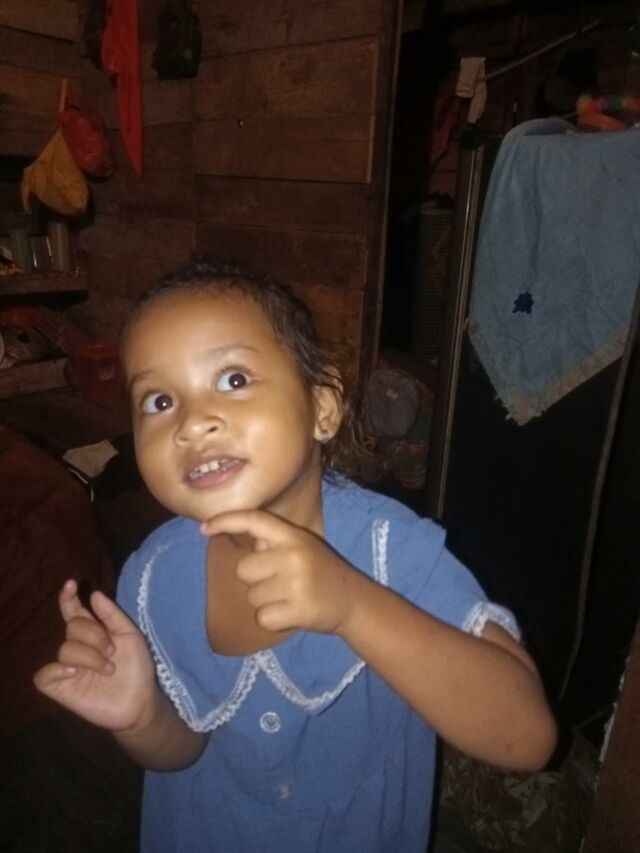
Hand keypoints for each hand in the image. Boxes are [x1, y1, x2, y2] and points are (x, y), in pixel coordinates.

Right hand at [34, 580, 157, 732]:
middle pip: (72, 627)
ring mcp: (68, 668)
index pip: (74, 612)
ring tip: (109, 669)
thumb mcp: (131, 636)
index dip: (68, 598)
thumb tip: (94, 594)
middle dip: (94, 635)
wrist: (141, 700)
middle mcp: (78, 647)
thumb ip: (112, 615)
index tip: (71, 584)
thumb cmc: (137, 668)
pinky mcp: (61, 688)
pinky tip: (74, 672)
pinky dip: (57, 670)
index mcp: (93, 632)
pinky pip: (44, 675)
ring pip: (65, 649)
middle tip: (112, 651)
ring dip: (90, 657)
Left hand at [202, 511, 358, 634]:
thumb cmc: (318, 571)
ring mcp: (296, 584)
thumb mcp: (301, 546)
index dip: (226, 521)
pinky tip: (291, 613)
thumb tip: (235, 535)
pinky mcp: (298, 610)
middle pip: (244, 569)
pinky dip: (271, 620)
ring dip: (265, 602)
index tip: (204, 529)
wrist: (353, 600)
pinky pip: (261, 618)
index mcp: (293, 536)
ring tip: (289, 597)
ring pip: (251, 596)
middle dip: (256, 579)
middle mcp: (294, 556)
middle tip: (281, 582)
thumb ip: (272, 542)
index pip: (255, 521)